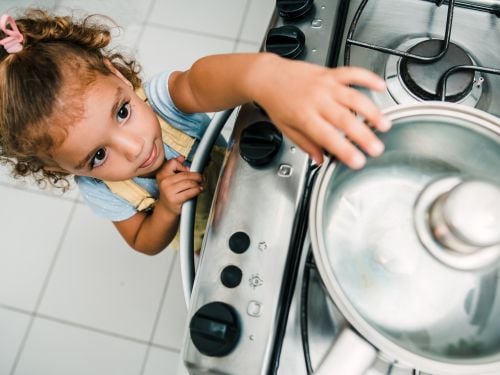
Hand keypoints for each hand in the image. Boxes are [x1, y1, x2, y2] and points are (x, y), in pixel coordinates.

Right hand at [155, 156, 202, 214]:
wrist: (166, 208)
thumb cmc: (171, 192)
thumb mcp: (170, 178)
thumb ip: (176, 167)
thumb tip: (182, 157)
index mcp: (162, 174)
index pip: (173, 163)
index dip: (183, 166)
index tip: (187, 170)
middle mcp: (164, 182)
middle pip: (185, 174)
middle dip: (197, 176)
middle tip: (201, 177)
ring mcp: (169, 191)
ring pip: (190, 182)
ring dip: (198, 183)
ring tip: (200, 184)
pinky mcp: (175, 199)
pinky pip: (191, 192)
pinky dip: (198, 190)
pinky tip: (199, 190)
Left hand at [254, 57, 390, 168]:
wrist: (268, 77)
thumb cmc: (276, 103)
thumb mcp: (286, 129)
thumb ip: (306, 144)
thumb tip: (320, 160)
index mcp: (304, 117)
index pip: (327, 137)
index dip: (344, 150)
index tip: (358, 161)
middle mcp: (316, 100)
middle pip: (344, 119)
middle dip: (363, 135)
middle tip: (376, 148)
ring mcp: (325, 85)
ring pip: (353, 97)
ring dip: (371, 111)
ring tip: (384, 124)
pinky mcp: (330, 73)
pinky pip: (352, 73)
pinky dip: (368, 78)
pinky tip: (380, 87)